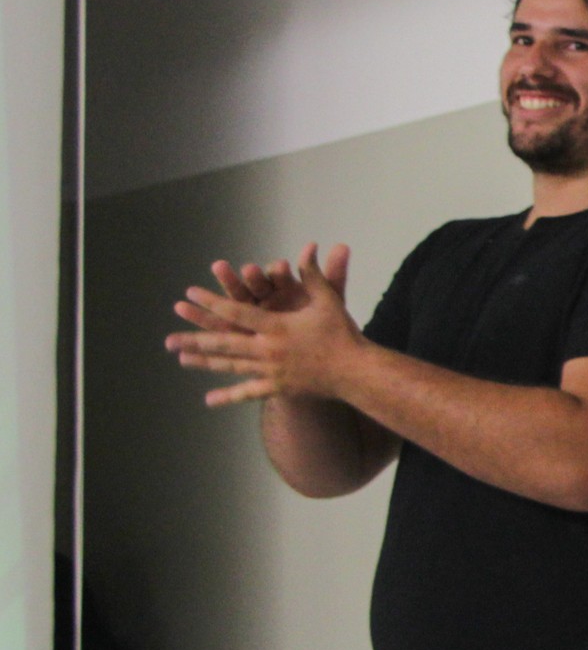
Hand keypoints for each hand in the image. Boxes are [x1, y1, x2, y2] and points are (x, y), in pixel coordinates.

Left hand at [166, 243, 365, 405]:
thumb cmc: (343, 334)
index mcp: (277, 326)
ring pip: (231, 365)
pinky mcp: (278, 388)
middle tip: (169, 338)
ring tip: (181, 359)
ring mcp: (271, 371)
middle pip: (224, 343)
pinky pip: (248, 392)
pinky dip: (228, 396)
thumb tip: (307, 249)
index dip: (212, 302)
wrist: (356, 372)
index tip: (190, 294)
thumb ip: (314, 275)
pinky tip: (209, 400)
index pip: (237, 312)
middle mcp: (268, 349)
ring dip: (204, 362)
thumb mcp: (328, 301)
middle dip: (195, 339)